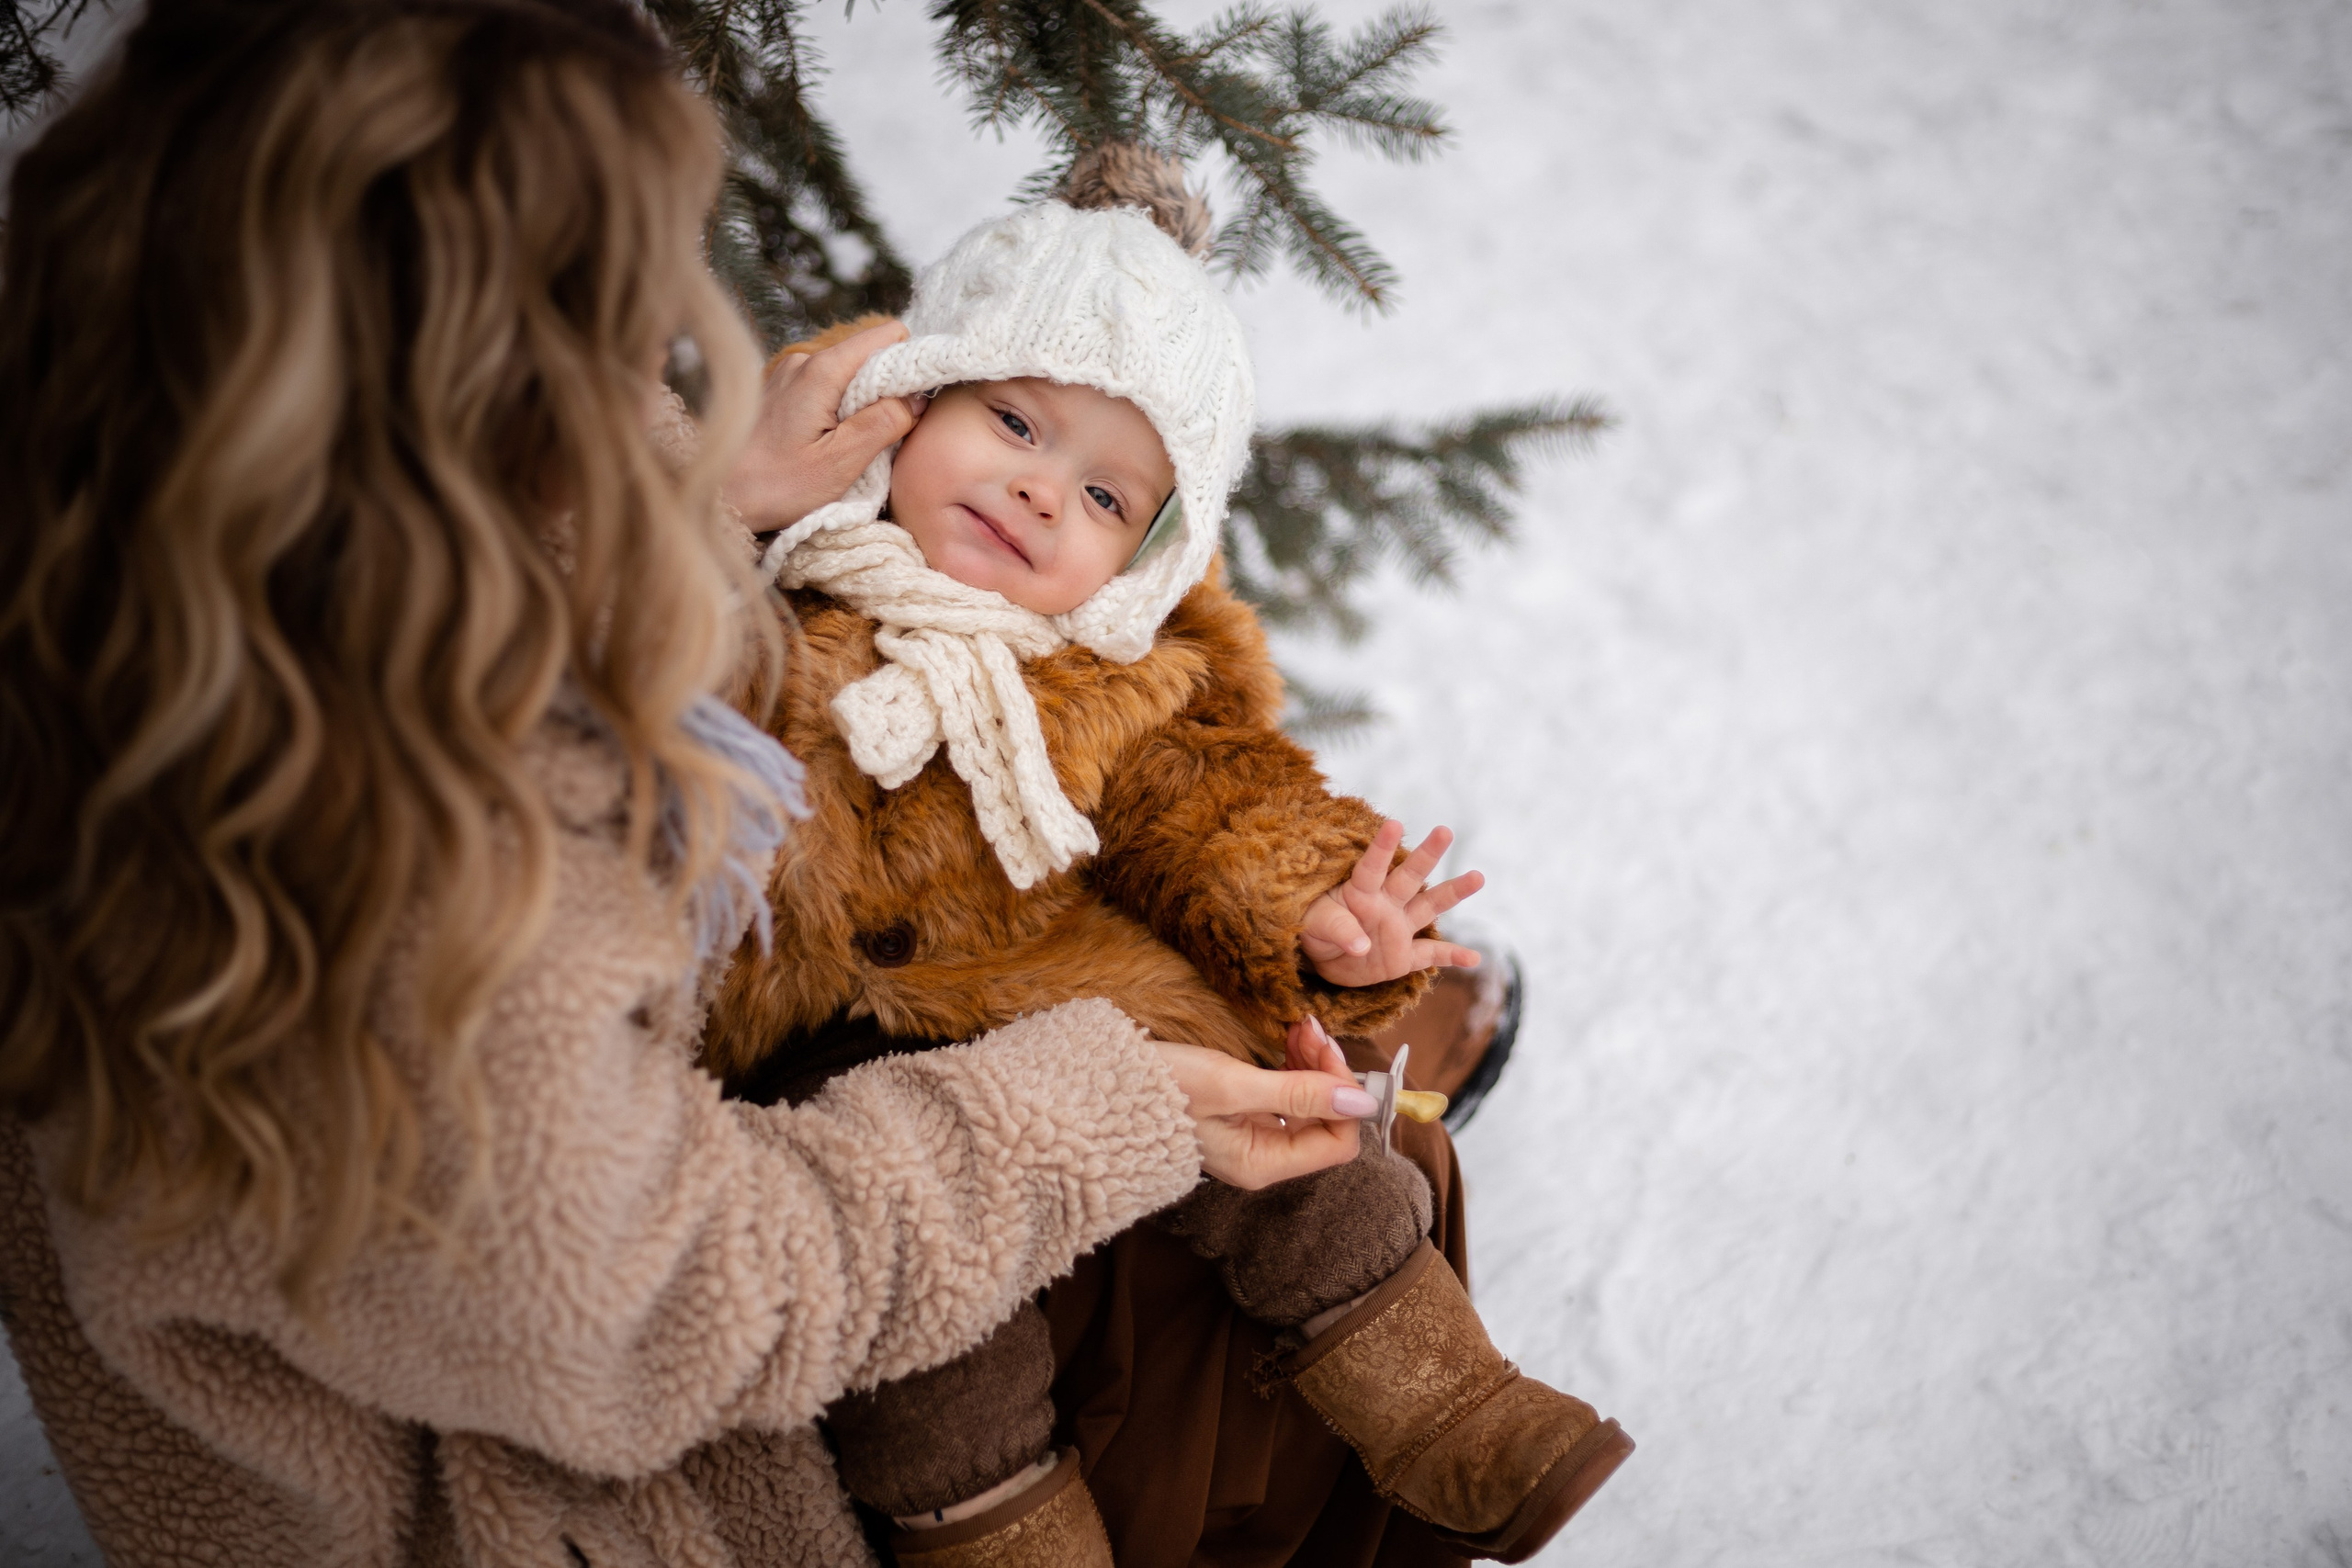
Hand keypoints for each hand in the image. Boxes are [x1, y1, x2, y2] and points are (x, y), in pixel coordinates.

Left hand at [722, 320, 927, 532]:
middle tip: (885, 437)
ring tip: (852, 447)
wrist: (716, 498)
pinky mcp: (781, 392)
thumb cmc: (774, 486)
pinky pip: (827, 388)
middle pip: (869, 355)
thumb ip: (883, 424)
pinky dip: (840, 411)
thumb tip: (916, 399)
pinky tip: (828, 444)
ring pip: (849, 374)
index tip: (918, 401)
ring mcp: (790, 374)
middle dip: (889, 390)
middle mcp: (804, 361)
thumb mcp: (840, 463)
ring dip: (863, 405)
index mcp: (822, 371)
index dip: (912, 363)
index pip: (888, 336)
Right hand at [1151, 1041, 1379, 1189]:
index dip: (1343, 1096)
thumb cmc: (1162, 1089)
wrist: (1105, 1085)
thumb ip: (1298, 1093)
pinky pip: (1287, 1094)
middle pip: (1326, 1120)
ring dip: (1312, 1064)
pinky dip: (1294, 1066)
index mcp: (1262, 1164)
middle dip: (1327, 1073)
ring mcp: (1253, 1137)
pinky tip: (1286, 1041)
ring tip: (1298, 1028)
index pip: (1338, 1142)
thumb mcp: (1233, 1085)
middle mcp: (1263, 1157)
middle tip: (1309, 1028)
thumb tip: (1362, 1102)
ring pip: (1309, 1102)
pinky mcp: (1242, 1115)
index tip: (1327, 1050)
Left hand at [1300, 820, 1484, 988]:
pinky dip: (1452, 957)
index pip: (1371, 866)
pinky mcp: (1404, 955)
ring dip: (1454, 892)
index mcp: (1359, 891)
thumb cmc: (1315, 930)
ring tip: (1478, 876)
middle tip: (1444, 830)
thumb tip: (1361, 945)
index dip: (1382, 847)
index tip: (1393, 823)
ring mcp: (1398, 927)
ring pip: (1430, 906)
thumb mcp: (1316, 927)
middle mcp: (1385, 903)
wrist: (1324, 959)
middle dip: (1427, 854)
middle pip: (1410, 876)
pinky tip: (1474, 959)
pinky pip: (1431, 955)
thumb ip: (1338, 930)